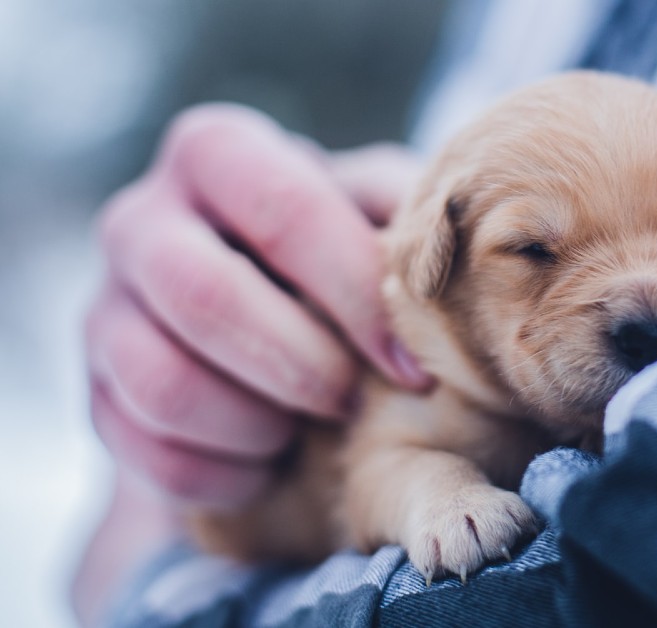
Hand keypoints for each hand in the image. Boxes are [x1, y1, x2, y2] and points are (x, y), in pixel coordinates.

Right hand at [85, 103, 431, 508]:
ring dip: (256, 423)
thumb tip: (466, 246)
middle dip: (299, 366)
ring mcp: (105, 307)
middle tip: (352, 402)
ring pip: (161, 381)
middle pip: (203, 295)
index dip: (356, 297)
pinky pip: (146, 451)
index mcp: (218, 153)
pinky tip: (271, 464)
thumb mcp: (378, 213)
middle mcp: (141, 218)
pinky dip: (224, 474)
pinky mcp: (96, 391)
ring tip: (309, 429)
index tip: (413, 367)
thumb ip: (408, 214)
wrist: (265, 318)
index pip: (285, 211)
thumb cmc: (342, 254)